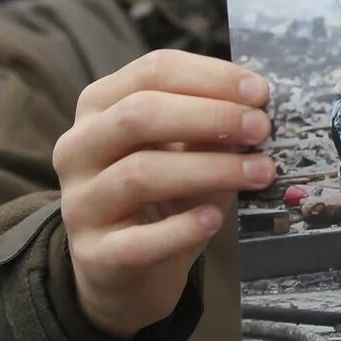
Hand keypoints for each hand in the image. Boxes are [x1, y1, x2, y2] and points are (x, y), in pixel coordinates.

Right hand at [52, 50, 274, 339]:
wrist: (128, 269)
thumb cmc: (165, 194)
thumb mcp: (188, 149)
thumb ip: (212, 125)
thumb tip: (257, 107)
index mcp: (101, 106)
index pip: (152, 71)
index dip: (211, 77)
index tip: (260, 92)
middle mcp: (78, 148)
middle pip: (139, 115)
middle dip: (211, 117)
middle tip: (262, 128)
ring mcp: (79, 204)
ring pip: (140, 174)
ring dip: (211, 169)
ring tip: (261, 172)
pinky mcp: (94, 256)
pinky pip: (136, 242)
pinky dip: (181, 229)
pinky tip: (214, 218)